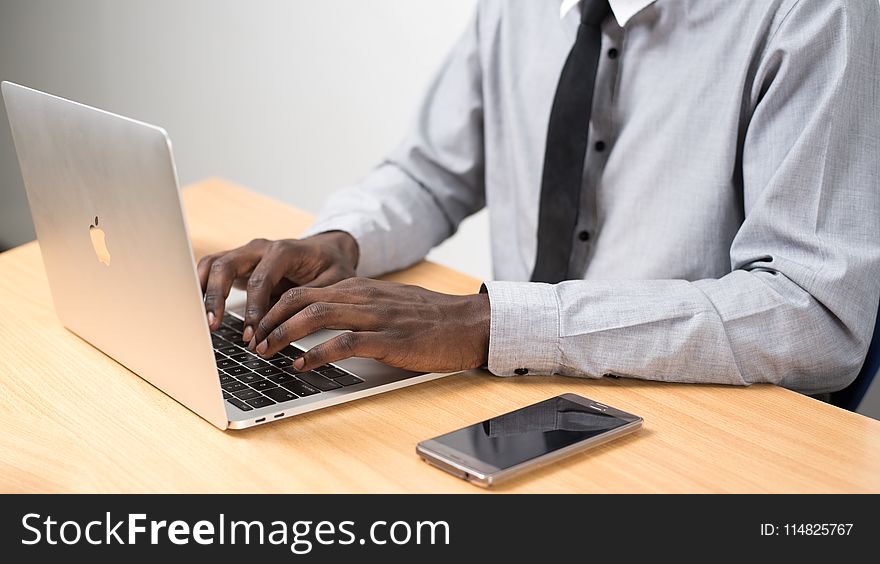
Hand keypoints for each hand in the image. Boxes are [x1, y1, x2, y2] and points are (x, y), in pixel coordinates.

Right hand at [197, 231, 358, 341]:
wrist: (327, 251)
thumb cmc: (331, 267)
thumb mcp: (333, 282)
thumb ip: (312, 299)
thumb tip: (292, 324)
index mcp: (284, 250)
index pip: (260, 279)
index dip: (253, 309)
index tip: (251, 334)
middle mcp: (259, 248)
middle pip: (226, 265)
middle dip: (217, 297)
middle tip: (212, 326)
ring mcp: (245, 253)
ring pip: (212, 265)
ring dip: (203, 292)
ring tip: (199, 321)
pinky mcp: (237, 263)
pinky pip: (210, 270)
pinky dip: (200, 288)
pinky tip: (196, 310)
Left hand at [249, 277, 490, 372]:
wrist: (469, 323)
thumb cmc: (430, 318)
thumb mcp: (389, 302)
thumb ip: (359, 305)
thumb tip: (325, 316)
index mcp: (361, 288)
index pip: (304, 290)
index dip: (274, 308)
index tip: (258, 327)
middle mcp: (363, 297)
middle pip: (301, 298)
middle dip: (269, 319)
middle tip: (253, 341)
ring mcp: (376, 317)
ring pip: (316, 315)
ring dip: (284, 334)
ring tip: (267, 352)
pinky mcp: (390, 340)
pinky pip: (344, 342)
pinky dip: (317, 353)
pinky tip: (302, 364)